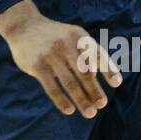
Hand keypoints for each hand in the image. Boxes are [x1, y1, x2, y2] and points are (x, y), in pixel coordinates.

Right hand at [0, 3, 122, 118]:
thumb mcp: (73, 35)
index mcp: (78, 36)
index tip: (117, 83)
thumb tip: (101, 75)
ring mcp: (50, 55)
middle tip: (102, 104)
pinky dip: (62, 101)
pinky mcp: (37, 66)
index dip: (108, 69)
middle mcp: (65, 44)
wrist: (24, 26)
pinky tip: (70, 110)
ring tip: (90, 113)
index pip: (97, 54)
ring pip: (70, 83)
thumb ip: (88, 51)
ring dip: (82, 100)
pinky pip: (52, 87)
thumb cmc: (55, 36)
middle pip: (84, 72)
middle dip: (95, 90)